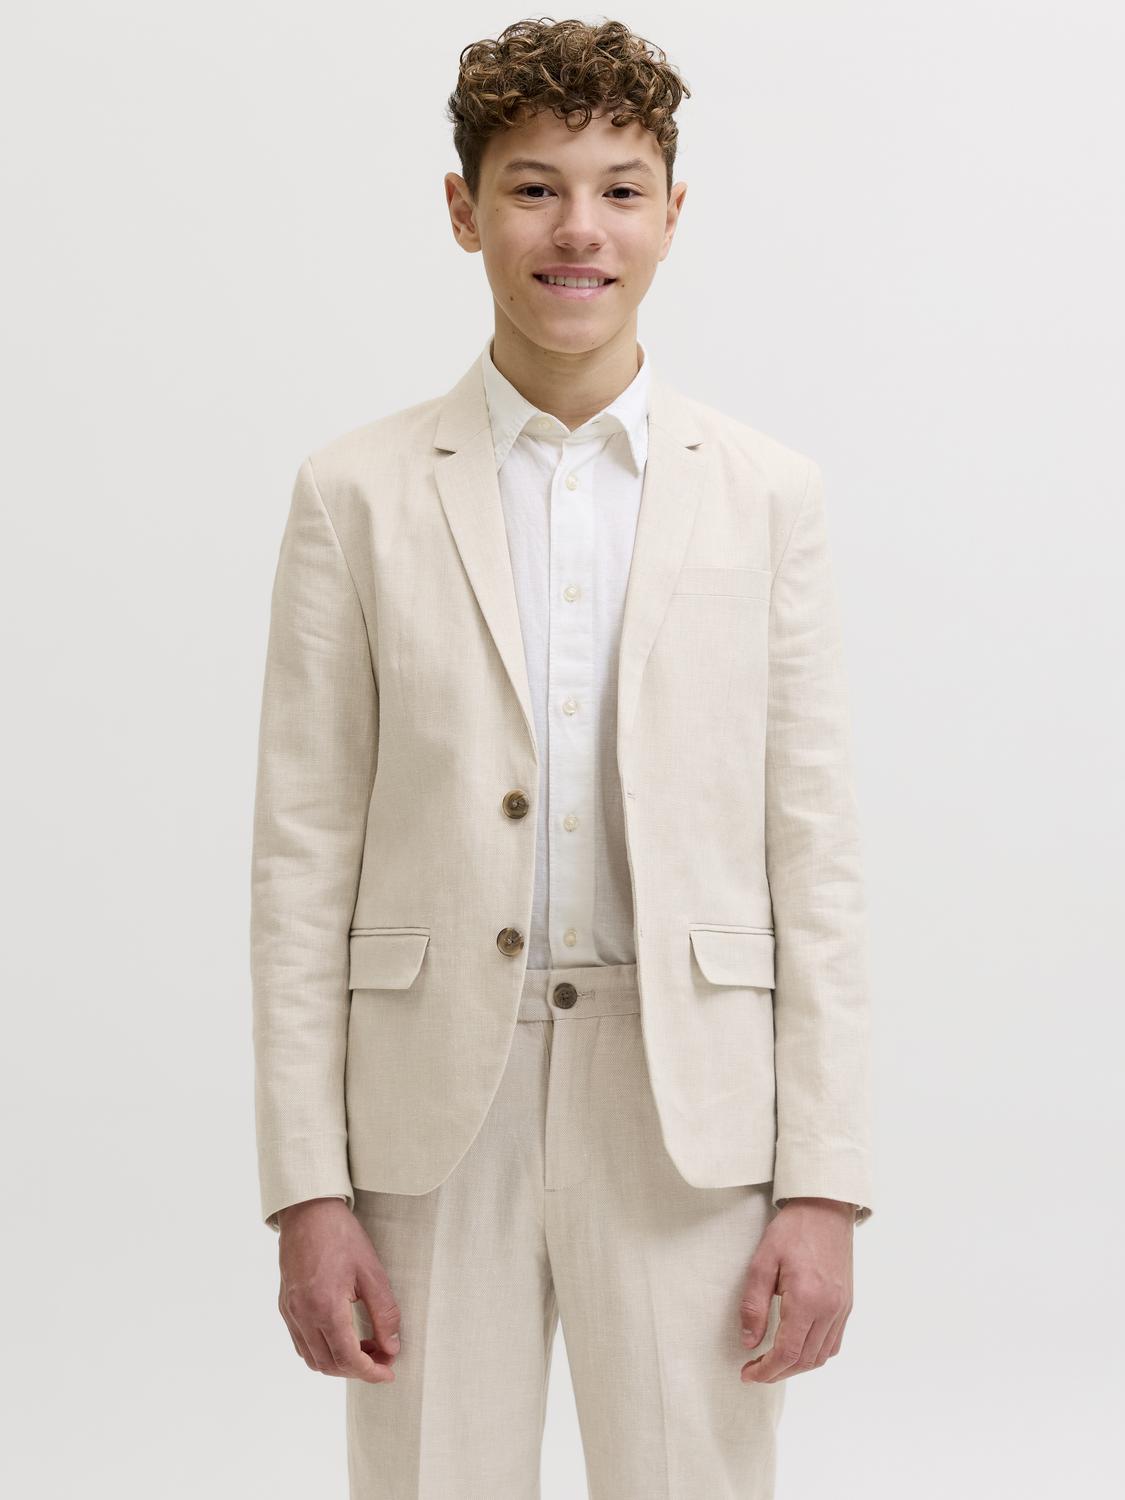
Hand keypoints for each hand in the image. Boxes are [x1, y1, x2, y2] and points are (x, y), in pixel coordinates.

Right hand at [276, 1197, 400, 1383]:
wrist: (309, 1211)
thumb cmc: (342, 1236)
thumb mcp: (372, 1272)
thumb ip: (384, 1314)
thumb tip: (391, 1347)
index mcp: (325, 1307)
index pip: (348, 1359)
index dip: (371, 1372)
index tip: (389, 1372)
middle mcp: (303, 1315)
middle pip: (329, 1365)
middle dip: (358, 1370)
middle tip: (382, 1358)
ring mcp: (290, 1312)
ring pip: (313, 1359)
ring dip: (339, 1363)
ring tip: (364, 1347)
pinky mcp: (285, 1306)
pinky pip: (301, 1343)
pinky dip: (322, 1350)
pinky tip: (342, 1336)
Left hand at [738, 1197, 853, 1381]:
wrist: (825, 1208)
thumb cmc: (792, 1230)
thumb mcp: (762, 1261)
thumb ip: (754, 1305)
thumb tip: (749, 1343)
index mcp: (807, 1299)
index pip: (787, 1352)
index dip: (766, 1370)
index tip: (747, 1374)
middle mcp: (829, 1309)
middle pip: (805, 1360)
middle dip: (778, 1372)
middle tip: (755, 1371)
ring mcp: (842, 1308)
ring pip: (821, 1356)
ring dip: (797, 1366)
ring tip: (773, 1363)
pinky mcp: (847, 1304)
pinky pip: (834, 1343)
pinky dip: (815, 1354)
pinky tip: (798, 1349)